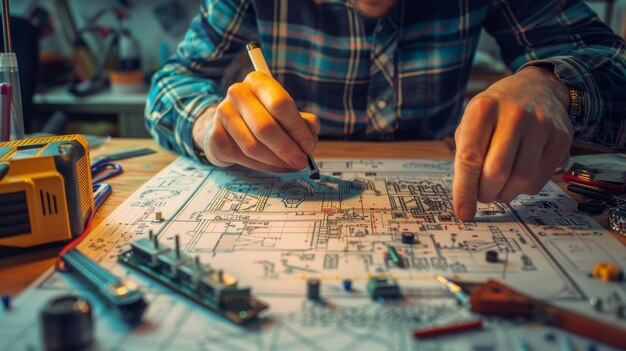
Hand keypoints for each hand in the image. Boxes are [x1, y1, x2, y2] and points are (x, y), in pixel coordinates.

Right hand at [193, 71, 319, 171]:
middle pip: (266, 127)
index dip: (297, 128)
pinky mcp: (215, 136)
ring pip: (254, 146)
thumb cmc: (263, 117)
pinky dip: (263, 166)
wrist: (227, 127)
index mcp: (258, 81)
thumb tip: (310, 138)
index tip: (309, 146)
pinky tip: (273, 166)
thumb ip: (303, 123)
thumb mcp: (286, 114)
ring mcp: (223, 113)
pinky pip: (243, 158)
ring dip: (276, 161)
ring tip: (289, 165)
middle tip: (301, 161)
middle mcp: (238, 93)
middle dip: (287, 149)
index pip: (281, 104)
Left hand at [453, 66, 572, 220]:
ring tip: (499, 187)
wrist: (536, 88)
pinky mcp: (562, 137)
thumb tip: (465, 200)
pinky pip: (541, 179)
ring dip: (506, 194)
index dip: (465, 190)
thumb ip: (465, 157)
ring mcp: (541, 124)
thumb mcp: (472, 123)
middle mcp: (513, 114)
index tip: (463, 213)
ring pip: (522, 180)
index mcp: (482, 109)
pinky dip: (525, 188)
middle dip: (485, 194)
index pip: (470, 158)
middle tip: (482, 195)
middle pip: (497, 172)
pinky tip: (519, 176)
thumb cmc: (495, 113)